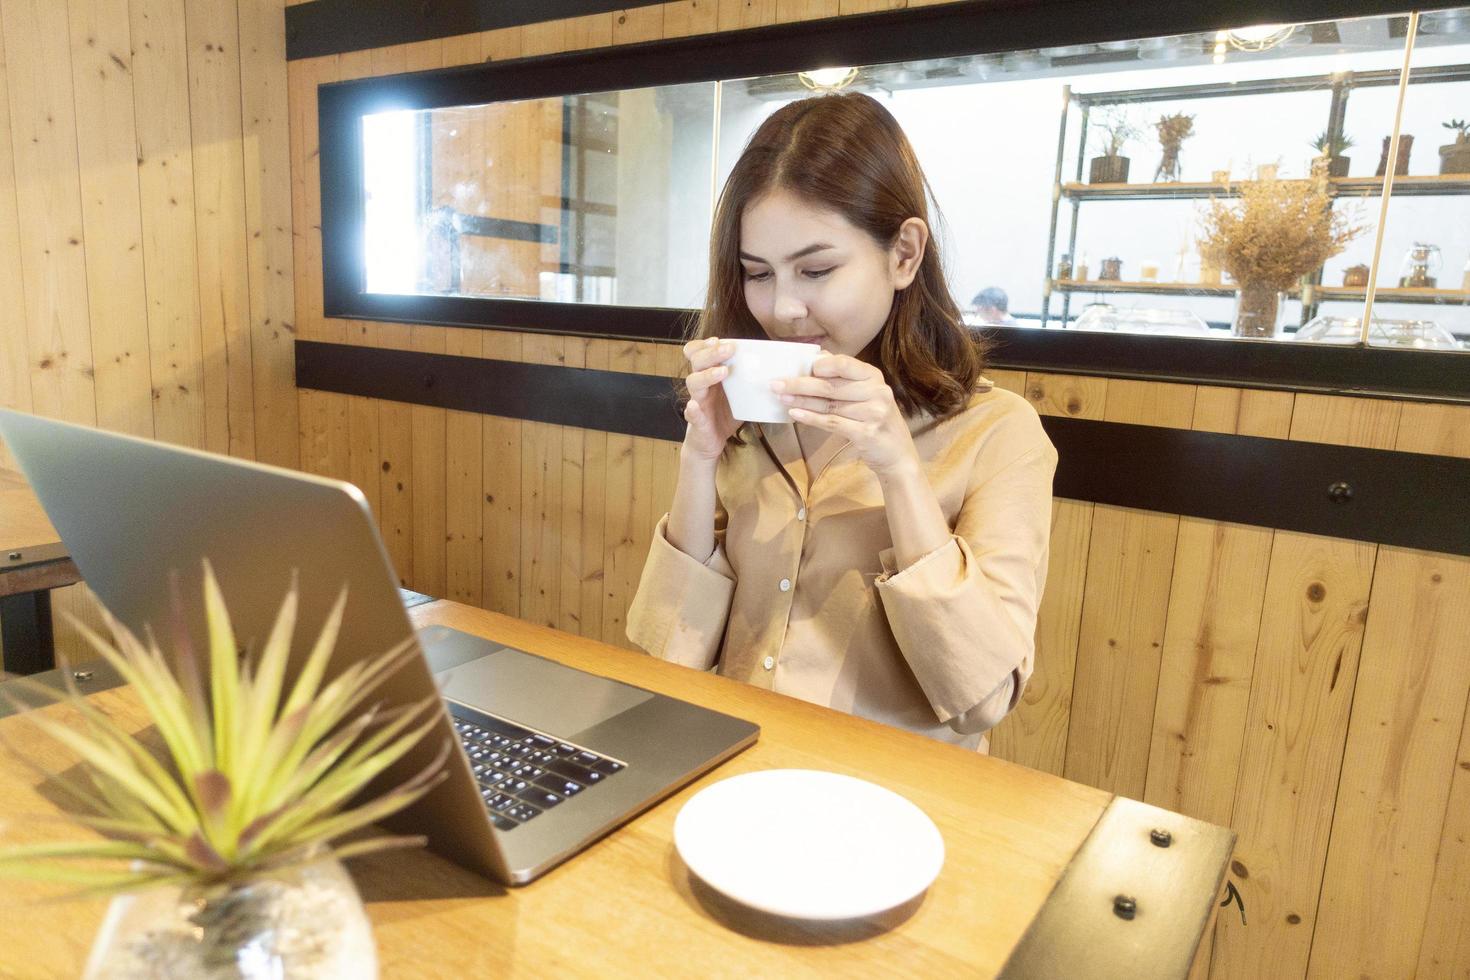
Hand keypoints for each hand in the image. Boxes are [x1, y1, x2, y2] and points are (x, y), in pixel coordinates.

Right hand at [681, 337, 739, 461]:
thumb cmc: (724, 415)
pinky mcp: (697, 422)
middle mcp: (701, 386)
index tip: (718, 339)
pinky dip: (692, 410)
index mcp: (709, 376)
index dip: (703, 344)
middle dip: (711, 354)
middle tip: (729, 349)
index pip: (698, 353)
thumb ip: (749, 381)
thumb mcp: (738, 395)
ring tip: (722, 372)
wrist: (710, 444)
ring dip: (706, 375)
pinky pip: (691, 415)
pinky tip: (694, 406)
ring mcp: (697, 403)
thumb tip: (779, 368)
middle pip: (697, 363)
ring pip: (693, 383)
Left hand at [773, 355, 918, 476]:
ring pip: (828, 405)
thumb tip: (818, 357)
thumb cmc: (875, 420)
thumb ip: (845, 375)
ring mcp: (873, 413)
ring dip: (801, 401)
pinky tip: (794, 413)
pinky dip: (811, 418)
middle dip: (799, 384)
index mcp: (874, 377)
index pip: (844, 364)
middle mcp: (877, 392)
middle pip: (830, 386)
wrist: (896, 455)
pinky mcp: (865, 433)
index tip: (797, 367)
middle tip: (775, 383)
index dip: (819, 365)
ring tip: (781, 397)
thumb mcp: (866, 393)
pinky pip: (832, 423)